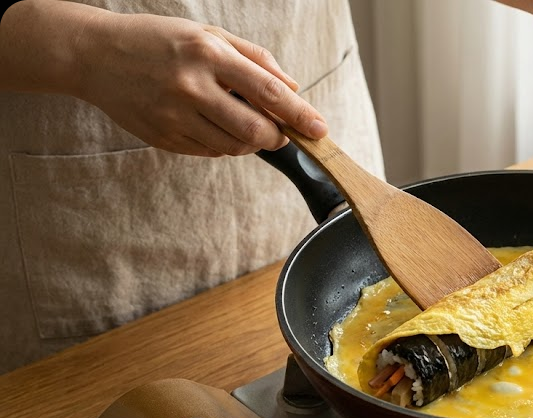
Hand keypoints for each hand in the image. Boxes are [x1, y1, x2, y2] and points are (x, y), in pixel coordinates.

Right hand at [72, 11, 326, 156]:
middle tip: (279, 130)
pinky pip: (210, 152)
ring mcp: (174, 115)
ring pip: (234, 147)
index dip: (300, 115)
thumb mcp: (209, 34)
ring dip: (249, 142)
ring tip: (239, 120)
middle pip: (255, 131)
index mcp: (208, 54)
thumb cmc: (160, 41)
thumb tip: (293, 87)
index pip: (268, 92)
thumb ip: (255, 59)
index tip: (320, 130)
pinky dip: (222, 144)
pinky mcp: (163, 137)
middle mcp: (191, 86)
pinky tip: (211, 123)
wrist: (96, 56)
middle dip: (276, 136)